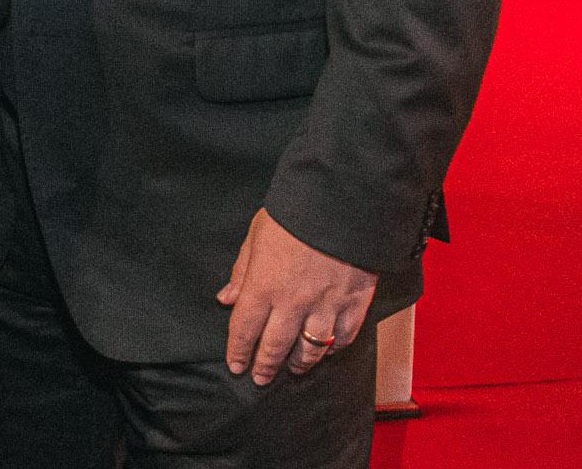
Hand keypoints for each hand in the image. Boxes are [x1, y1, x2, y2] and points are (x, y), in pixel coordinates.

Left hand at [218, 208, 379, 383]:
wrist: (342, 203)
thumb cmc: (295, 214)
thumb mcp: (257, 234)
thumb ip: (242, 270)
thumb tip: (226, 298)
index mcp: (264, 285)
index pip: (244, 329)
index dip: (238, 351)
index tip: (235, 365)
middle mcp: (293, 303)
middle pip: (275, 347)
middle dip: (265, 366)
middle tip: (260, 378)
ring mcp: (326, 306)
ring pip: (310, 349)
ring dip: (300, 363)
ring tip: (293, 369)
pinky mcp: (354, 304)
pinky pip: (343, 337)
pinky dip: (334, 348)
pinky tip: (327, 351)